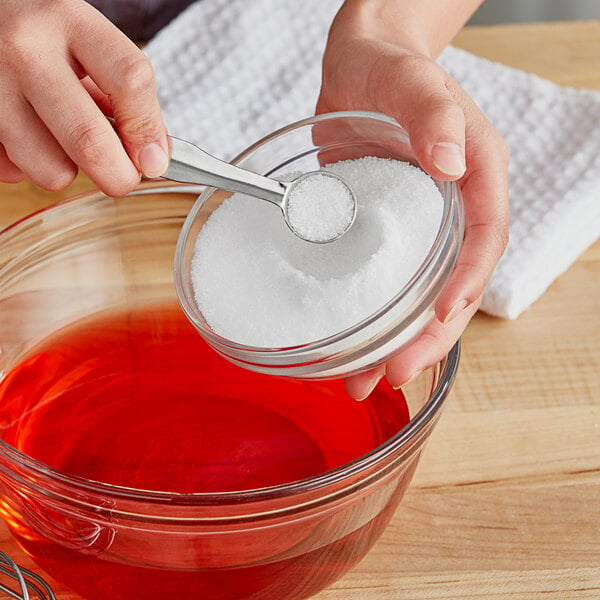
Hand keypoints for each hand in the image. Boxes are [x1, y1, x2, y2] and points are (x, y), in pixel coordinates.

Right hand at [0, 0, 167, 195]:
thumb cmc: (46, 37)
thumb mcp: (90, 44)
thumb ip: (127, 96)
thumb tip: (153, 159)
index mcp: (69, 21)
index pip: (130, 81)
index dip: (148, 131)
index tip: (155, 160)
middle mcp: (24, 50)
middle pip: (89, 142)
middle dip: (119, 176)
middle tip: (123, 176)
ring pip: (52, 170)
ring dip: (67, 168)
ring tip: (61, 136)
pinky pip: (14, 172)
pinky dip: (28, 164)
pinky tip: (28, 134)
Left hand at [318, 2, 508, 398]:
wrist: (359, 67)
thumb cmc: (387, 66)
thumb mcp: (408, 78)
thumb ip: (432, 113)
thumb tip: (452, 162)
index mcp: (475, 177)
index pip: (484, 240)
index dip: (466, 283)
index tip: (437, 317)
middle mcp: (452, 211)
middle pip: (454, 286)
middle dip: (427, 336)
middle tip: (390, 373)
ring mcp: (419, 229)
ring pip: (420, 298)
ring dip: (396, 343)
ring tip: (363, 382)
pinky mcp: (386, 237)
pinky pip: (386, 286)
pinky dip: (371, 321)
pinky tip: (347, 349)